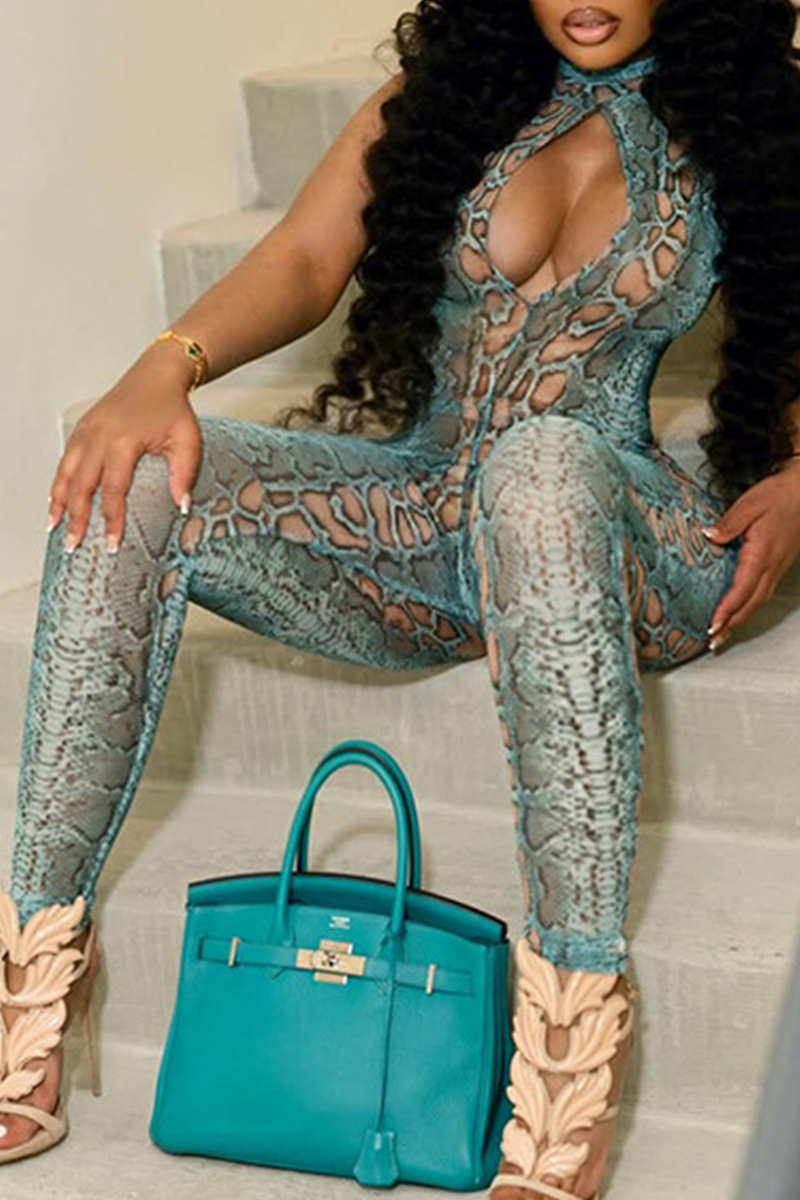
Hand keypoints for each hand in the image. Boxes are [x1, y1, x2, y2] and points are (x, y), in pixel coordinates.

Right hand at [46, 345, 202, 553]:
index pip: (113, 489)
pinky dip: (58, 482)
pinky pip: (64, 460)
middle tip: (73, 544)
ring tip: (54, 528)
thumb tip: (182, 506)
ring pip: (65, 473)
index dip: (111, 519)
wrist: (156, 375)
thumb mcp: (188, 439)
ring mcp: (87, 431)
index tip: (110, 543)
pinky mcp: (82, 429)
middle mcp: (100, 436)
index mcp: (125, 440)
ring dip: (58, 502)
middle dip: (76, 518)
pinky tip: (55, 501)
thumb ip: (185, 474)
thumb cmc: (172, 407)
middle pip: (81, 485)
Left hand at [703, 463, 799, 648]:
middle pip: (750, 603)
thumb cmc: (780, 495)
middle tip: (713, 641)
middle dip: (731, 624)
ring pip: (758, 601)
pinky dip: (749, 607)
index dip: (726, 610)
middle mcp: (772, 565)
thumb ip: (729, 523)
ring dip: (740, 620)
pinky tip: (739, 612)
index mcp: (762, 553)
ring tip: (723, 634)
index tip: (712, 625)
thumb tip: (709, 536)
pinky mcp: (779, 565)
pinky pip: (763, 593)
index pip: (742, 589)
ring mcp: (778, 567)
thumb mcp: (750, 503)